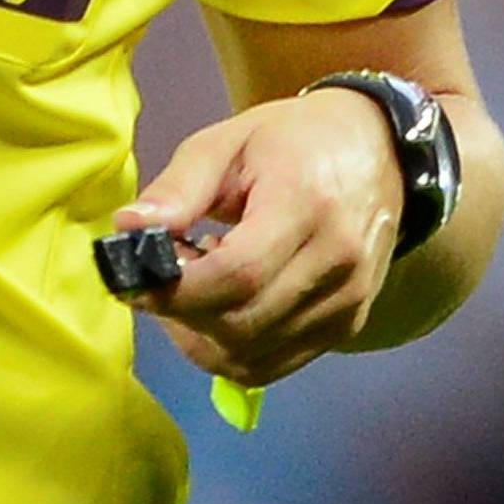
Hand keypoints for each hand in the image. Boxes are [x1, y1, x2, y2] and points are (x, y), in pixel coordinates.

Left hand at [110, 90, 404, 385]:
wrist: (376, 152)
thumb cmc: (291, 140)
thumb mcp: (226, 142)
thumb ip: (178, 188)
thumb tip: (127, 229)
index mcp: (306, 204)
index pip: (237, 274)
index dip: (176, 289)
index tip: (134, 278)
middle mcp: (337, 264)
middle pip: (243, 324)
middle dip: (181, 313)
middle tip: (158, 274)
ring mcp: (347, 303)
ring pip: (254, 356)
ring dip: (201, 335)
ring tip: (189, 284)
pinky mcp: (346, 327)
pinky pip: (274, 363)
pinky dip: (231, 348)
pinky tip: (220, 304)